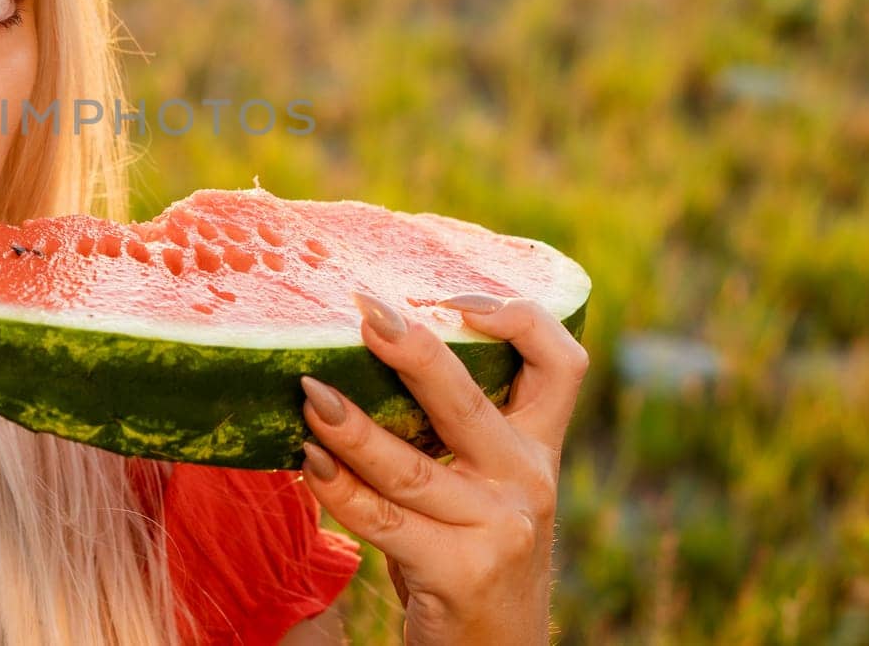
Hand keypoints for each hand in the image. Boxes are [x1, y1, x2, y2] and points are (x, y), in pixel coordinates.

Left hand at [298, 291, 589, 644]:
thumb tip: (363, 344)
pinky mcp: (462, 572)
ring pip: (412, 465)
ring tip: (309, 393)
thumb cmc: (468, 546)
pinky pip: (385, 521)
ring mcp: (499, 528)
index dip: (519, 318)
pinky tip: (307, 462)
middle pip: (471, 400)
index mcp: (537, 444)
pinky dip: (338, 489)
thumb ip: (451, 426)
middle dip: (415, 350)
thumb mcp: (481, 481)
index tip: (452, 296)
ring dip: (352, 427)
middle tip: (365, 313)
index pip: (562, 362)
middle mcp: (527, 479)